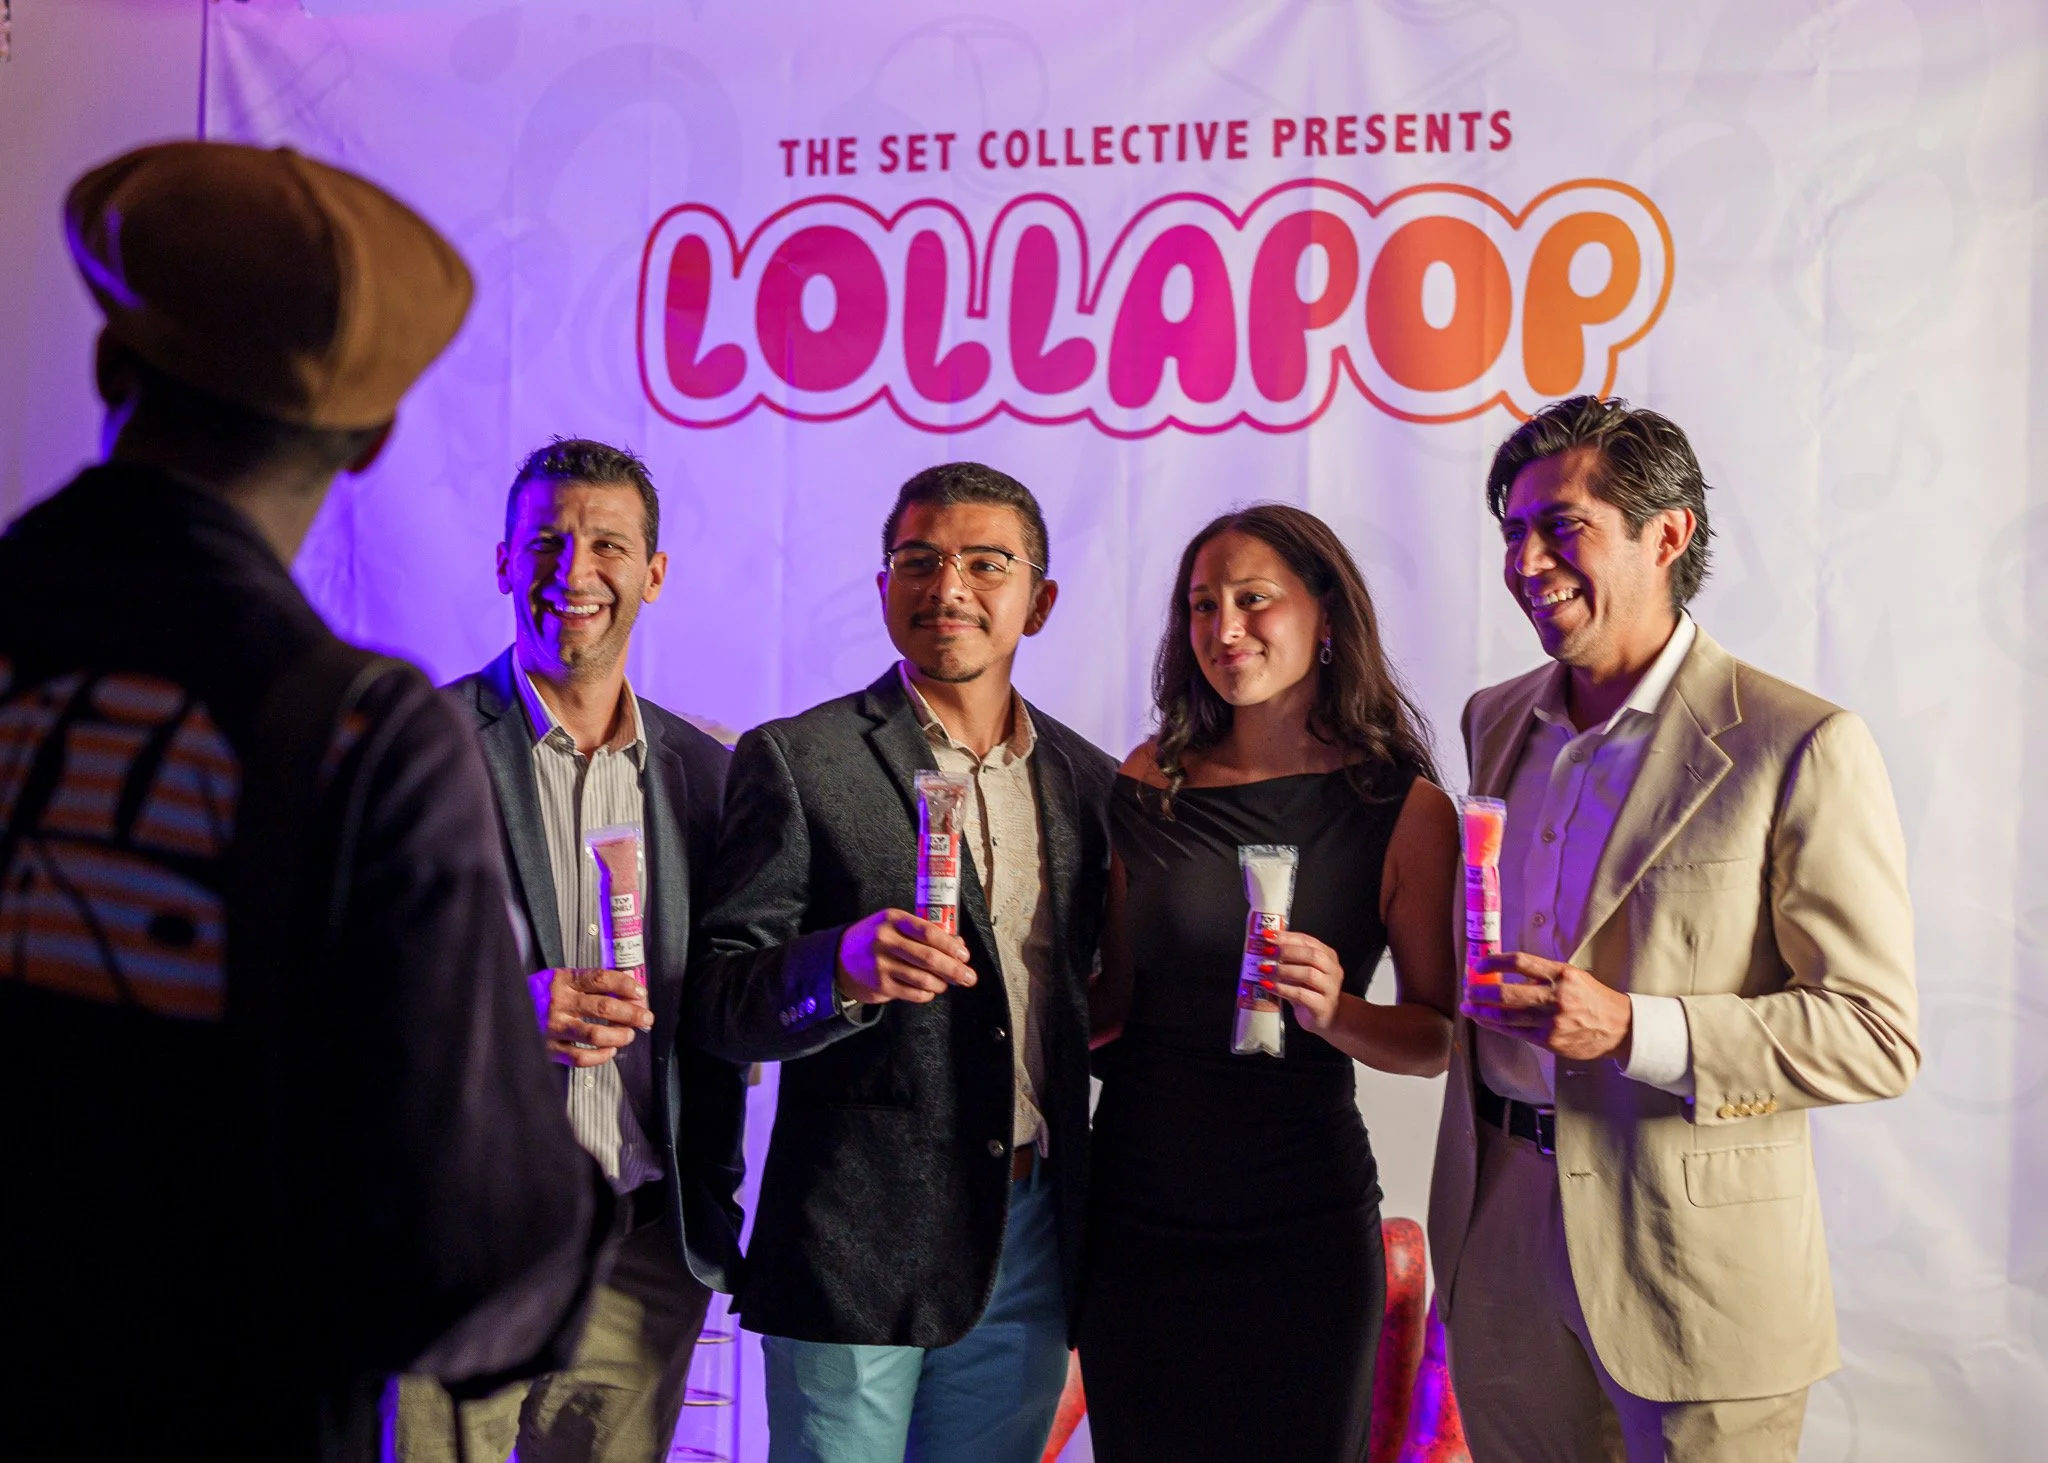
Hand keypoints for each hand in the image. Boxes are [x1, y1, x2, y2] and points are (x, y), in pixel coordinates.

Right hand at [529, 967, 652, 1066]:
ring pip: (595, 1034)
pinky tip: (609, 1051)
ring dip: (619, 1035)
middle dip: (632, 1014)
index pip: (601, 979)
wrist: (505, 1008)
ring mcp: (554, 1027)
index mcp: (564, 980)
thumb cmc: (539, 994)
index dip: (625, 986)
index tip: (640, 993)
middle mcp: (559, 1002)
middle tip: (646, 1018)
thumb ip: (589, 984)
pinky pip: (580, 1057)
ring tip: (628, 1035)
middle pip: (604, 1008)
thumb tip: (628, 992)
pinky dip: (600, 1056)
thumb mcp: (561, 979)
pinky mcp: (549, 1048)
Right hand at [836, 908, 974, 1005]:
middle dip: (955, 969)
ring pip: (923, 978)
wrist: (839, 958)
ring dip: (942, 983)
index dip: (951, 945)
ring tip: (948, 983)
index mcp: (893, 920)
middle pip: (929, 958)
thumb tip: (959, 945)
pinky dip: (927, 993)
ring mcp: (881, 965)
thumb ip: (925, 932)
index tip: (965, 955)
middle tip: (970, 977)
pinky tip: (930, 990)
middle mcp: (886, 941)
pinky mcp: (880, 985)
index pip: (929, 932)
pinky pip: (913, 993)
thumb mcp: (895, 926)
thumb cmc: (876, 939)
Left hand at [1265, 931, 1346, 1034]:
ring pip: (1308, 974)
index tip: (1267, 936)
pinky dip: (1283, 989)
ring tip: (1265, 970)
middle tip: (1266, 952)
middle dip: (1286, 951)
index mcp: (1328, 956)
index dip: (1287, 937)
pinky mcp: (1323, 1006)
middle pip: (1311, 955)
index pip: (1307, 941)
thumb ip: (1289, 960)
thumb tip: (1265, 947)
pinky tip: (1269, 986)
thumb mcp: (1301, 972)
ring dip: (1283, 970)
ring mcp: (1331, 989)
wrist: (1328, 1018)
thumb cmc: (1311, 992)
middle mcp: (1333, 970)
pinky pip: (1301, 995)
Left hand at [1462, 952, 1631, 1062]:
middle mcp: (1556, 996)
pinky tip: (1484, 1020)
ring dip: (1482, 1010)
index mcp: (1561, 974)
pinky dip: (1496, 1026)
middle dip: (1480, 990)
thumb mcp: (1571, 976)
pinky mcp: (1550, 1041)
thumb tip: (1505, 972)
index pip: (1520, 961)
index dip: (1494, 961)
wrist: (1619, 1028)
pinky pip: (1515, 1032)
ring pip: (1506, 1016)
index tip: (1480, 963)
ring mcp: (1552, 1021)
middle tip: (1468, 987)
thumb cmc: (1592, 998)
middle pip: (1507, 992)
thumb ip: (1542, 974)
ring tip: (1468, 1006)